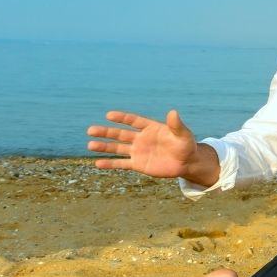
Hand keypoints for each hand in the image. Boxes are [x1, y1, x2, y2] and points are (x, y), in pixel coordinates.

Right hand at [86, 109, 204, 180]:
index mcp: (150, 128)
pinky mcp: (138, 164)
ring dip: (104, 147)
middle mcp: (141, 138)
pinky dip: (110, 163)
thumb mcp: (183, 134)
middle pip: (120, 134)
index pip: (133, 121)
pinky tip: (97, 163)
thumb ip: (176, 125)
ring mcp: (138, 151)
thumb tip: (173, 112)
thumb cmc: (186, 145)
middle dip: (106, 132)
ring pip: (118, 148)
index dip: (122, 118)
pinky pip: (121, 163)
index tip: (109, 115)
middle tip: (90, 130)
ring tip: (90, 145)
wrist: (186, 162)